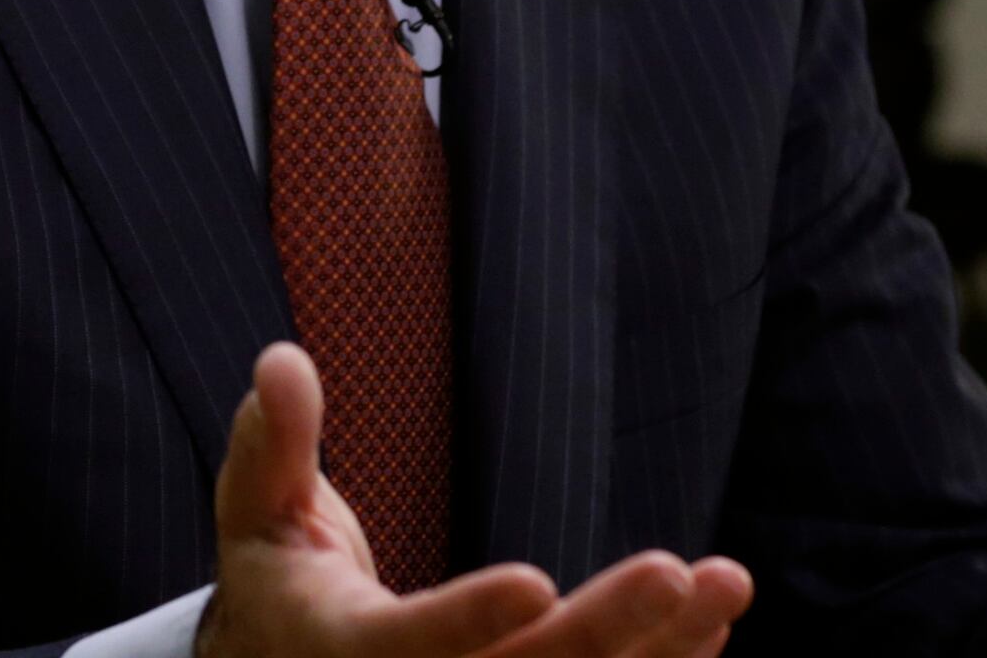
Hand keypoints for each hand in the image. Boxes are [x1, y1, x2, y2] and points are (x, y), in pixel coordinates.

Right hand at [198, 343, 752, 657]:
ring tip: (728, 583)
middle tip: (671, 572)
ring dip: (659, 651)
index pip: (408, 646)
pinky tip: (712, 623)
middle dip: (602, 632)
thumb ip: (273, 443)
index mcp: (343, 653)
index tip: (537, 582)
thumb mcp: (257, 513)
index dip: (469, 618)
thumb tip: (281, 358)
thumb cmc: (279, 585)